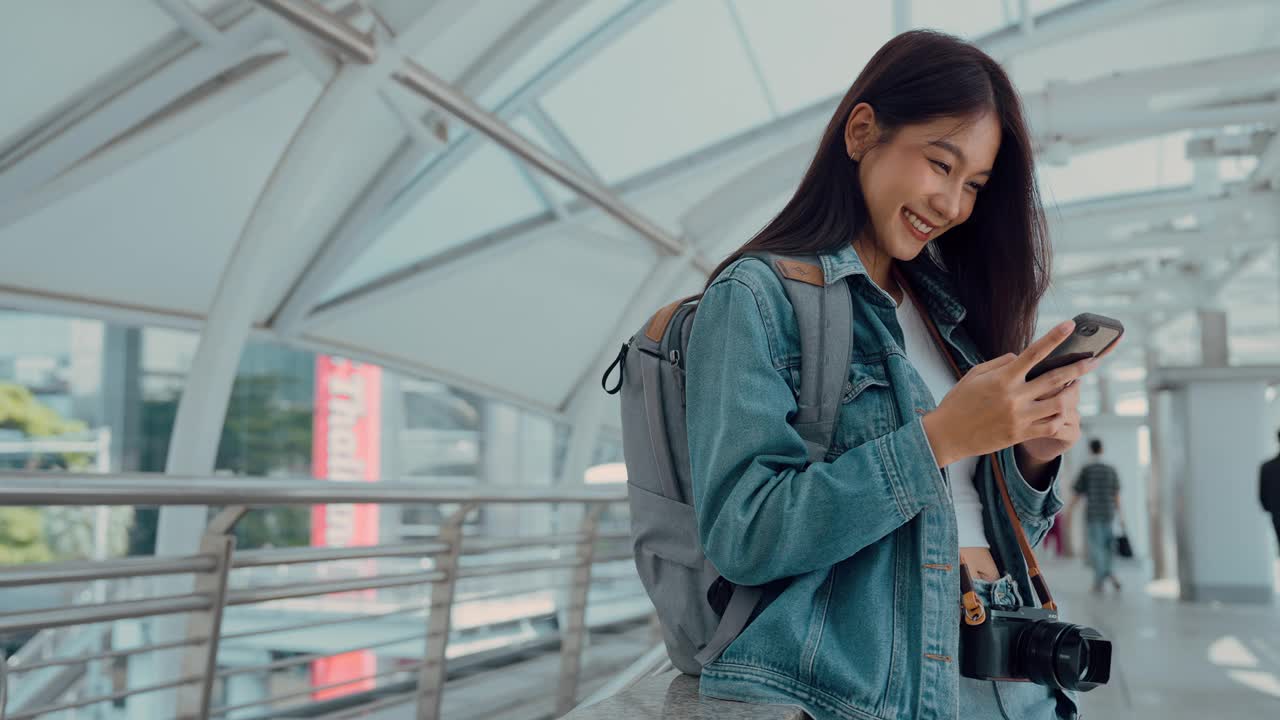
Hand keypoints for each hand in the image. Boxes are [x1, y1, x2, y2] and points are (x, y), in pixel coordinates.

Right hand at [922, 321, 1098, 467]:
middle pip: (1055, 378)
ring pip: (1059, 403)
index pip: (1034, 353)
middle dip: (1079, 367)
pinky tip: (1062, 411)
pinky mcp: (1020, 434)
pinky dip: (1060, 416)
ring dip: (1072, 394)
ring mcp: (1020, 417)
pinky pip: (1051, 425)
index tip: (1069, 325)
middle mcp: (1014, 396)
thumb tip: (1022, 356)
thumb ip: (1001, 363)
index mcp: (1002, 378)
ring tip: (1077, 388)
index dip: (1054, 337)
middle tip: (1094, 360)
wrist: (947, 435)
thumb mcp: (974, 375)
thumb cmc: (958, 402)